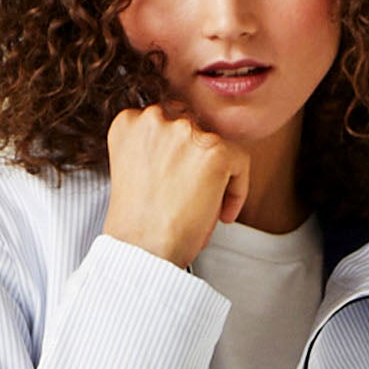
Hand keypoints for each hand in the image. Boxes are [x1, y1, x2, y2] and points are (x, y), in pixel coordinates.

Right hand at [101, 102, 250, 267]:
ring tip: (202, 207)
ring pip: (214, 145)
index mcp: (128, 123)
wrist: (142, 250)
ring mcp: (185, 132)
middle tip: (191, 195)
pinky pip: (239, 161)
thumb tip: (187, 152)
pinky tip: (221, 213)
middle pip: (190, 130)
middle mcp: (154, 119)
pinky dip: (237, 189)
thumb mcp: (134, 172)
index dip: (175, 153)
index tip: (176, 178)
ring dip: (214, 175)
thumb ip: (154, 151)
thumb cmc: (136, 225)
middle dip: (194, 161)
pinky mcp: (214, 149)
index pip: (164, 122)